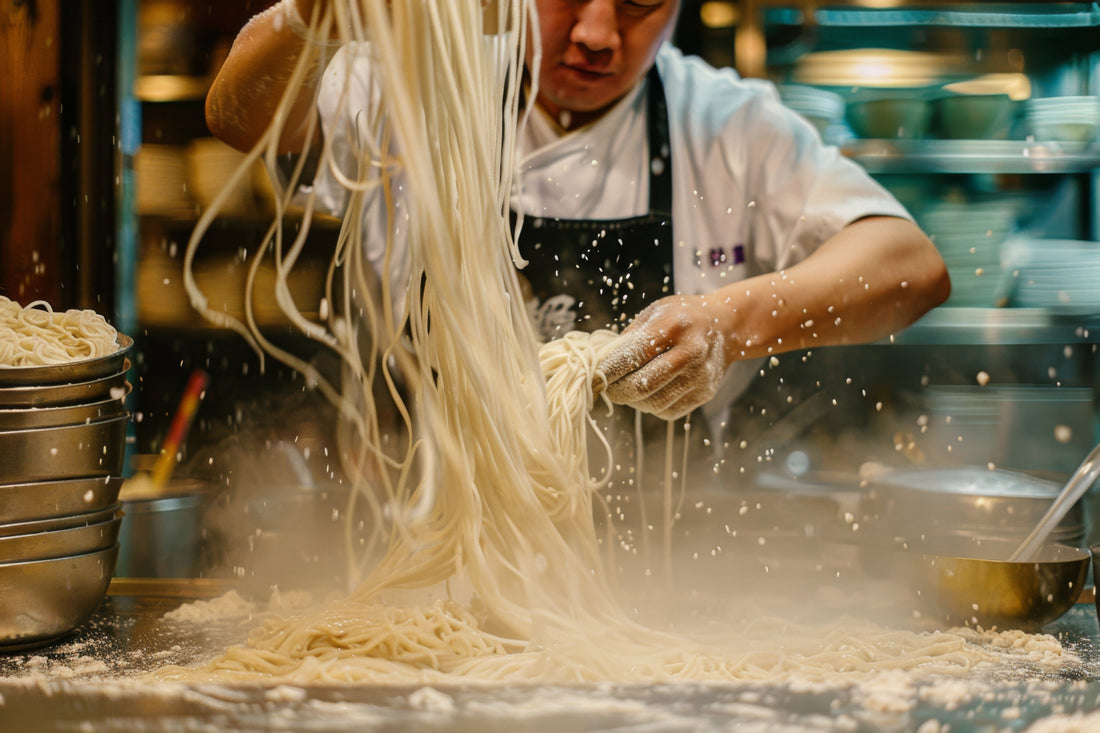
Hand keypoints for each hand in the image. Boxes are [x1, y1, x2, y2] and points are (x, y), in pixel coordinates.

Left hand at [595, 294, 732, 419]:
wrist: (725, 325)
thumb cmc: (682, 316)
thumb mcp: (655, 312)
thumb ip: (629, 337)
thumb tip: (601, 363)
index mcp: (673, 326)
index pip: (631, 356)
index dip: (607, 370)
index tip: (594, 374)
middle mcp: (690, 352)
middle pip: (641, 386)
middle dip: (616, 391)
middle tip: (605, 388)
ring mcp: (700, 376)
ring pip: (653, 404)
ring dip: (633, 401)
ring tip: (626, 389)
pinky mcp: (704, 393)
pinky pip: (668, 412)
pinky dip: (651, 406)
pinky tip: (649, 393)